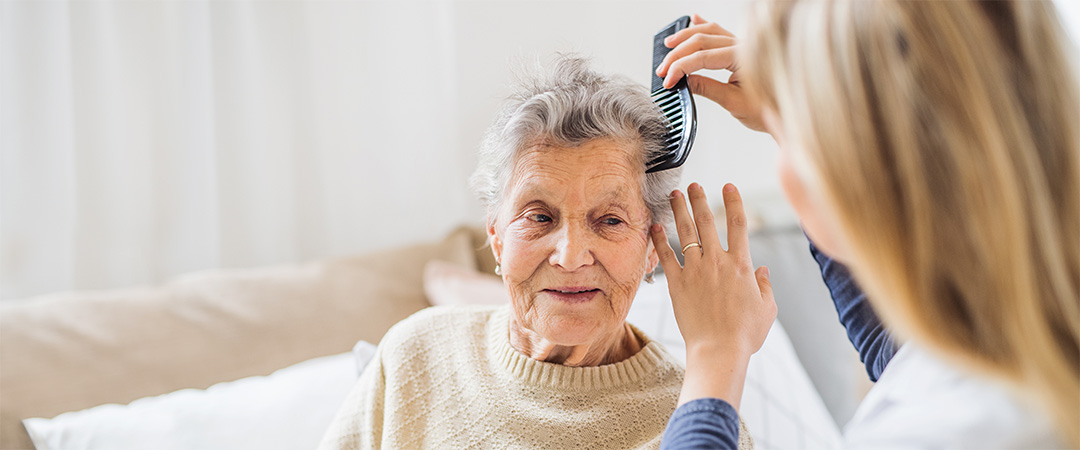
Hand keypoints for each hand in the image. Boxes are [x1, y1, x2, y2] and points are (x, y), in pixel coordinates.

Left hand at [650, 183, 776, 407]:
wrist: (719, 350)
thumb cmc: (745, 334)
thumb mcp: (767, 308)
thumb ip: (765, 286)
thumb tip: (764, 271)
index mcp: (742, 265)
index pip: (738, 224)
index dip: (733, 201)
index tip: (728, 186)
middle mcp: (717, 262)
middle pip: (707, 221)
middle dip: (699, 199)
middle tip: (693, 185)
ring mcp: (695, 271)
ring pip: (685, 232)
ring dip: (679, 210)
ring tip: (674, 194)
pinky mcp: (677, 283)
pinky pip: (666, 255)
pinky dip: (659, 239)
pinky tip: (655, 226)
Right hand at [655, 14, 765, 132]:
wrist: (786, 112)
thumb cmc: (767, 109)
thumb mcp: (734, 102)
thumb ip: (708, 88)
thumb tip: (684, 80)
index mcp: (742, 58)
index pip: (702, 57)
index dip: (680, 68)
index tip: (668, 80)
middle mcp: (742, 46)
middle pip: (701, 41)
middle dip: (677, 54)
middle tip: (662, 70)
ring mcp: (741, 45)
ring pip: (709, 31)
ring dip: (686, 37)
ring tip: (669, 45)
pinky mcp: (740, 49)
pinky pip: (720, 31)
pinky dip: (704, 25)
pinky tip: (694, 20)